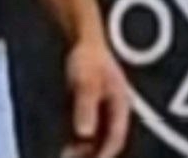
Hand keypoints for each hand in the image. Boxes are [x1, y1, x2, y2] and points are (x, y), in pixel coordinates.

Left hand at [63, 37, 130, 157]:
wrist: (82, 41)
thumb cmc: (87, 58)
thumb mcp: (85, 81)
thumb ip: (85, 106)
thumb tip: (85, 133)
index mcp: (120, 103)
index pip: (116, 137)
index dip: (104, 154)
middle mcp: (115, 110)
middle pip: (108, 141)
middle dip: (93, 154)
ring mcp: (104, 110)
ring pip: (98, 138)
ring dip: (86, 150)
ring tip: (67, 155)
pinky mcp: (93, 109)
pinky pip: (89, 132)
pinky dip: (80, 142)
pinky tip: (67, 147)